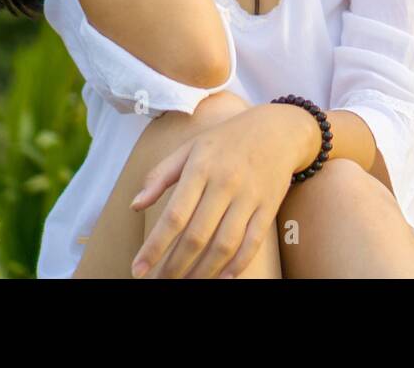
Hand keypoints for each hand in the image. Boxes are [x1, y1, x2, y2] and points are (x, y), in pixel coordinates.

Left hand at [129, 103, 319, 278]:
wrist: (279, 129)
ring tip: (186, 284)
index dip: (154, 247)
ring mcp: (249, 196)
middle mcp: (225, 183)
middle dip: (174, 267)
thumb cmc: (227, 140)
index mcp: (201, 168)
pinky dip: (237, 265)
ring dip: (203, 271)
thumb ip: (160, 176)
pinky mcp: (269, 206)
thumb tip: (134, 206)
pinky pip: (253, 242)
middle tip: (159, 284)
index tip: (138, 269)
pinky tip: (221, 278)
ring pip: (224, 245)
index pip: (174, 215)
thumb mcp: (191, 148)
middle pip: (197, 236)